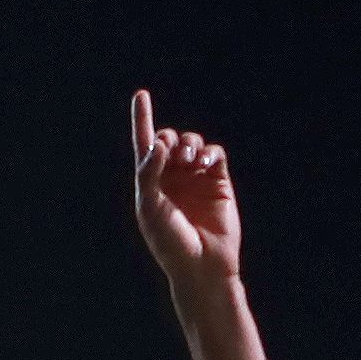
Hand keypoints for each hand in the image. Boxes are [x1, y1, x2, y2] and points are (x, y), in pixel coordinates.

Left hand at [128, 90, 240, 286]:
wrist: (201, 265)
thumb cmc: (170, 242)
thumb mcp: (149, 208)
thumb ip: (149, 173)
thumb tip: (157, 143)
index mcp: (151, 183)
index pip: (145, 145)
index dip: (143, 119)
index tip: (141, 94)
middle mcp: (173, 177)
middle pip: (170, 140)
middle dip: (171, 139)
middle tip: (174, 153)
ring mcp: (196, 178)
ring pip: (193, 143)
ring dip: (190, 144)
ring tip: (191, 159)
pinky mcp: (219, 181)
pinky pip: (214, 154)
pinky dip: (209, 152)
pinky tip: (205, 162)